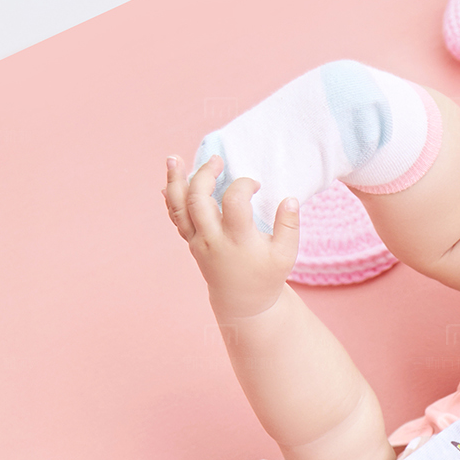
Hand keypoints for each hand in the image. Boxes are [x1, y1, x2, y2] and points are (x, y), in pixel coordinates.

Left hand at [164, 154, 299, 321]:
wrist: (243, 301)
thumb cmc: (266, 275)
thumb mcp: (286, 255)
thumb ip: (289, 226)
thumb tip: (289, 198)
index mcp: (238, 240)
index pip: (234, 201)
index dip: (244, 185)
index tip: (255, 185)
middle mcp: (213, 239)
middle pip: (198, 199)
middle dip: (205, 174)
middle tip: (218, 160)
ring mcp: (198, 241)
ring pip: (179, 207)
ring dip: (175, 181)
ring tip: (174, 158)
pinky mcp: (192, 242)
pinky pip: (176, 218)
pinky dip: (170, 198)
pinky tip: (170, 180)